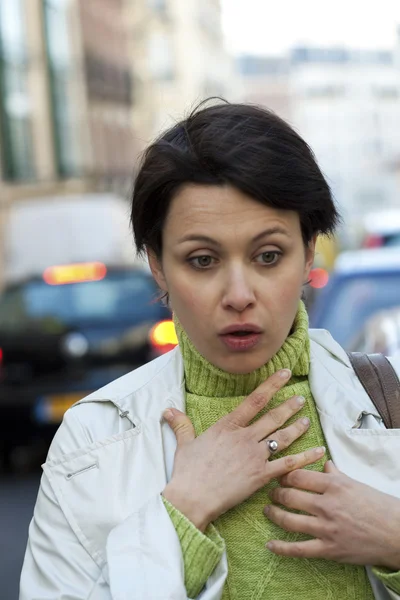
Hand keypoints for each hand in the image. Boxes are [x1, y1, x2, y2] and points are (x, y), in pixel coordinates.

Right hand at [162, 368, 325, 531]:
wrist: (193, 497)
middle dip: (290, 406)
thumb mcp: (185, 443)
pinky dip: (306, 457)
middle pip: (273, 417)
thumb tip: (167, 410)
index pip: (255, 400)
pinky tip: (318, 451)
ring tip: (308, 419)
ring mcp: (255, 456)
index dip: (272, 385)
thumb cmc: (188, 471)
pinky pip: (289, 464)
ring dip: (297, 427)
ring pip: (283, 437)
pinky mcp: (262, 476)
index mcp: (228, 426)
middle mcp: (245, 437)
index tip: (285, 374)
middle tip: (301, 398)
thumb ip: (181, 424)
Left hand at [265, 461, 399, 568]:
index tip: (280, 477)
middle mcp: (327, 505)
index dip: (284, 476)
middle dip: (276, 493)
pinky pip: (298, 549)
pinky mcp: (328, 549)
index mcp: (334, 485)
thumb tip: (324, 462)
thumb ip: (335, 474)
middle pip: (290, 496)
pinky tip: (270, 545)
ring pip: (289, 520)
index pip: (298, 476)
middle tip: (272, 493)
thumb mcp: (355, 483)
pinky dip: (281, 548)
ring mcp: (326, 528)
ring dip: (273, 514)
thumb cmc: (377, 506)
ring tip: (268, 510)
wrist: (396, 533)